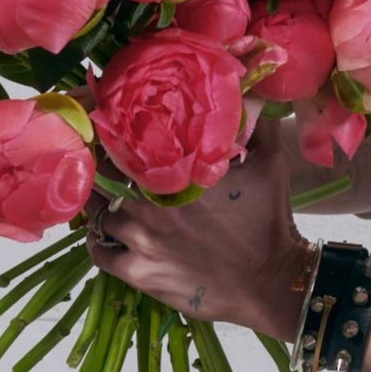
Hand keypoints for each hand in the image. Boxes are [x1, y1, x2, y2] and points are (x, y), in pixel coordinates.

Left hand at [86, 119, 310, 340]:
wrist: (272, 281)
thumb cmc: (269, 219)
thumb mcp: (270, 161)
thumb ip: (254, 121)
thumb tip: (244, 90)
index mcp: (177, 172)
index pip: (123, 142)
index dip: (113, 134)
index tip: (115, 131)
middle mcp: (151, 206)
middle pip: (103, 177)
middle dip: (102, 168)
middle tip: (109, 166)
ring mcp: (143, 242)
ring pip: (98, 214)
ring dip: (102, 204)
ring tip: (109, 198)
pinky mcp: (141, 274)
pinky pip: (100, 253)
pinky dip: (98, 241)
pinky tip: (106, 234)